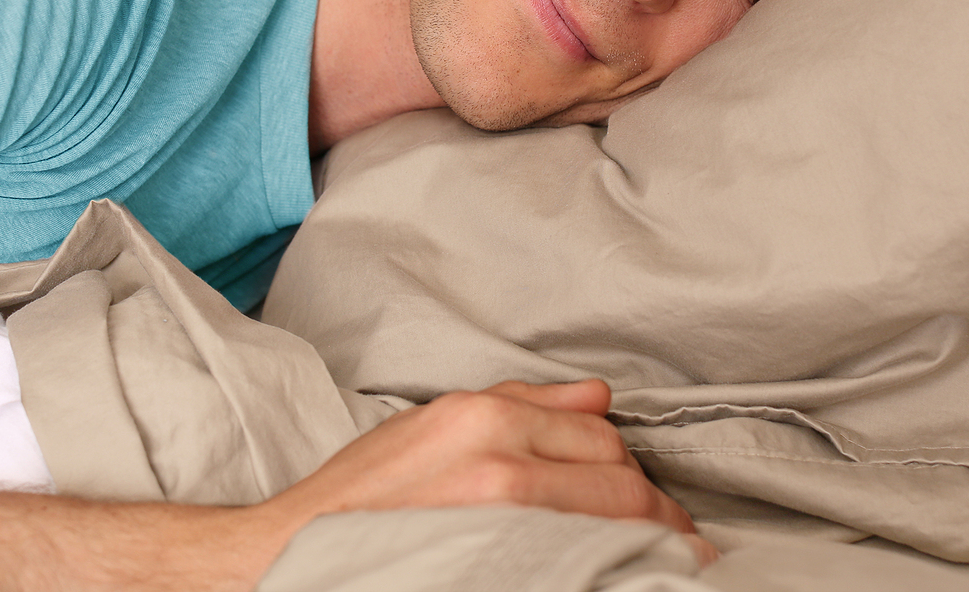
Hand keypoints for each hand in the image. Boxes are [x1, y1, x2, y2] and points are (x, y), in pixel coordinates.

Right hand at [258, 379, 714, 562]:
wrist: (293, 554)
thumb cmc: (360, 497)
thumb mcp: (431, 425)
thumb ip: (520, 403)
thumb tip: (597, 395)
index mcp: (482, 414)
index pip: (598, 432)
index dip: (633, 469)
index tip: (651, 500)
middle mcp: (496, 458)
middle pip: (615, 476)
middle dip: (654, 510)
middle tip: (675, 541)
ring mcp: (497, 518)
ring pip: (609, 521)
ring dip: (649, 543)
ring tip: (667, 564)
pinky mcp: (493, 565)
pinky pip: (579, 565)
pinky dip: (613, 571)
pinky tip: (626, 582)